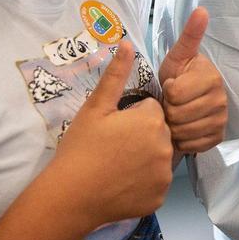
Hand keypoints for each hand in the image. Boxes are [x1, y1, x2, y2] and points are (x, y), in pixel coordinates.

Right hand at [48, 42, 172, 228]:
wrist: (71, 195)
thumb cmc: (81, 147)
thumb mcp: (95, 108)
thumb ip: (116, 75)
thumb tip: (128, 43)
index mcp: (152, 121)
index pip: (151, 110)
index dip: (131, 117)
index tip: (113, 128)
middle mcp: (167, 146)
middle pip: (159, 133)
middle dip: (142, 136)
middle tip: (113, 146)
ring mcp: (165, 175)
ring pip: (160, 157)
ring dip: (145, 158)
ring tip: (116, 165)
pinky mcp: (160, 197)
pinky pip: (156, 182)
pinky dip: (144, 182)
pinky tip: (122, 183)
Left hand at [158, 7, 227, 154]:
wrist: (183, 101)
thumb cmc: (177, 75)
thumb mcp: (178, 55)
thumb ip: (189, 35)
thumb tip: (201, 9)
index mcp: (212, 77)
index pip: (175, 93)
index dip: (167, 90)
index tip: (170, 85)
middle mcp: (222, 100)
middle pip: (178, 114)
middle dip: (168, 109)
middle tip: (171, 103)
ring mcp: (222, 120)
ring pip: (183, 131)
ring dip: (173, 126)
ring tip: (175, 115)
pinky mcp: (218, 138)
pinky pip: (192, 145)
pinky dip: (182, 139)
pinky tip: (182, 128)